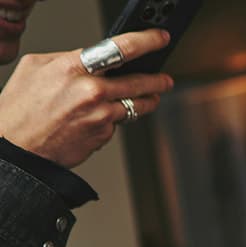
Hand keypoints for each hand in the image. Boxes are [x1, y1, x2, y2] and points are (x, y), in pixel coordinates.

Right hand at [0, 30, 172, 168]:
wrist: (18, 147)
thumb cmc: (21, 106)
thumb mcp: (36, 67)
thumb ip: (68, 58)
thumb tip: (91, 56)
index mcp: (74, 68)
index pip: (121, 48)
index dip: (147, 41)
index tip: (160, 39)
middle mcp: (92, 91)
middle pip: (140, 82)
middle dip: (158, 80)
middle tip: (166, 79)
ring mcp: (102, 115)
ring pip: (137, 105)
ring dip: (147, 100)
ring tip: (150, 97)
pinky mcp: (104, 135)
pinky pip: (118, 123)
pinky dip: (115, 119)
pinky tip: (102, 117)